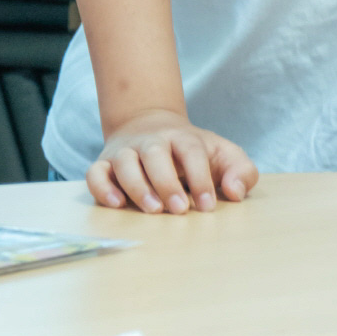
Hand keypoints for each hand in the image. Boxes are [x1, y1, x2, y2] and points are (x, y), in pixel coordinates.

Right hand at [87, 109, 257, 213]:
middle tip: (179, 210)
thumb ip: (241, 171)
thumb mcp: (223, 155)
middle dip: (167, 183)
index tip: (208, 206)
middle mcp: (152, 141)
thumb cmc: (192, 151)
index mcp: (183, 137)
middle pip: (156, 154)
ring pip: (125, 163)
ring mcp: (126, 151)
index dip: (201, 178)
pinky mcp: (104, 164)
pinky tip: (116, 204)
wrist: (149, 125)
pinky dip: (101, 187)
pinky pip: (95, 173)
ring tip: (153, 210)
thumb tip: (234, 192)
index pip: (192, 151)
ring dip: (137, 186)